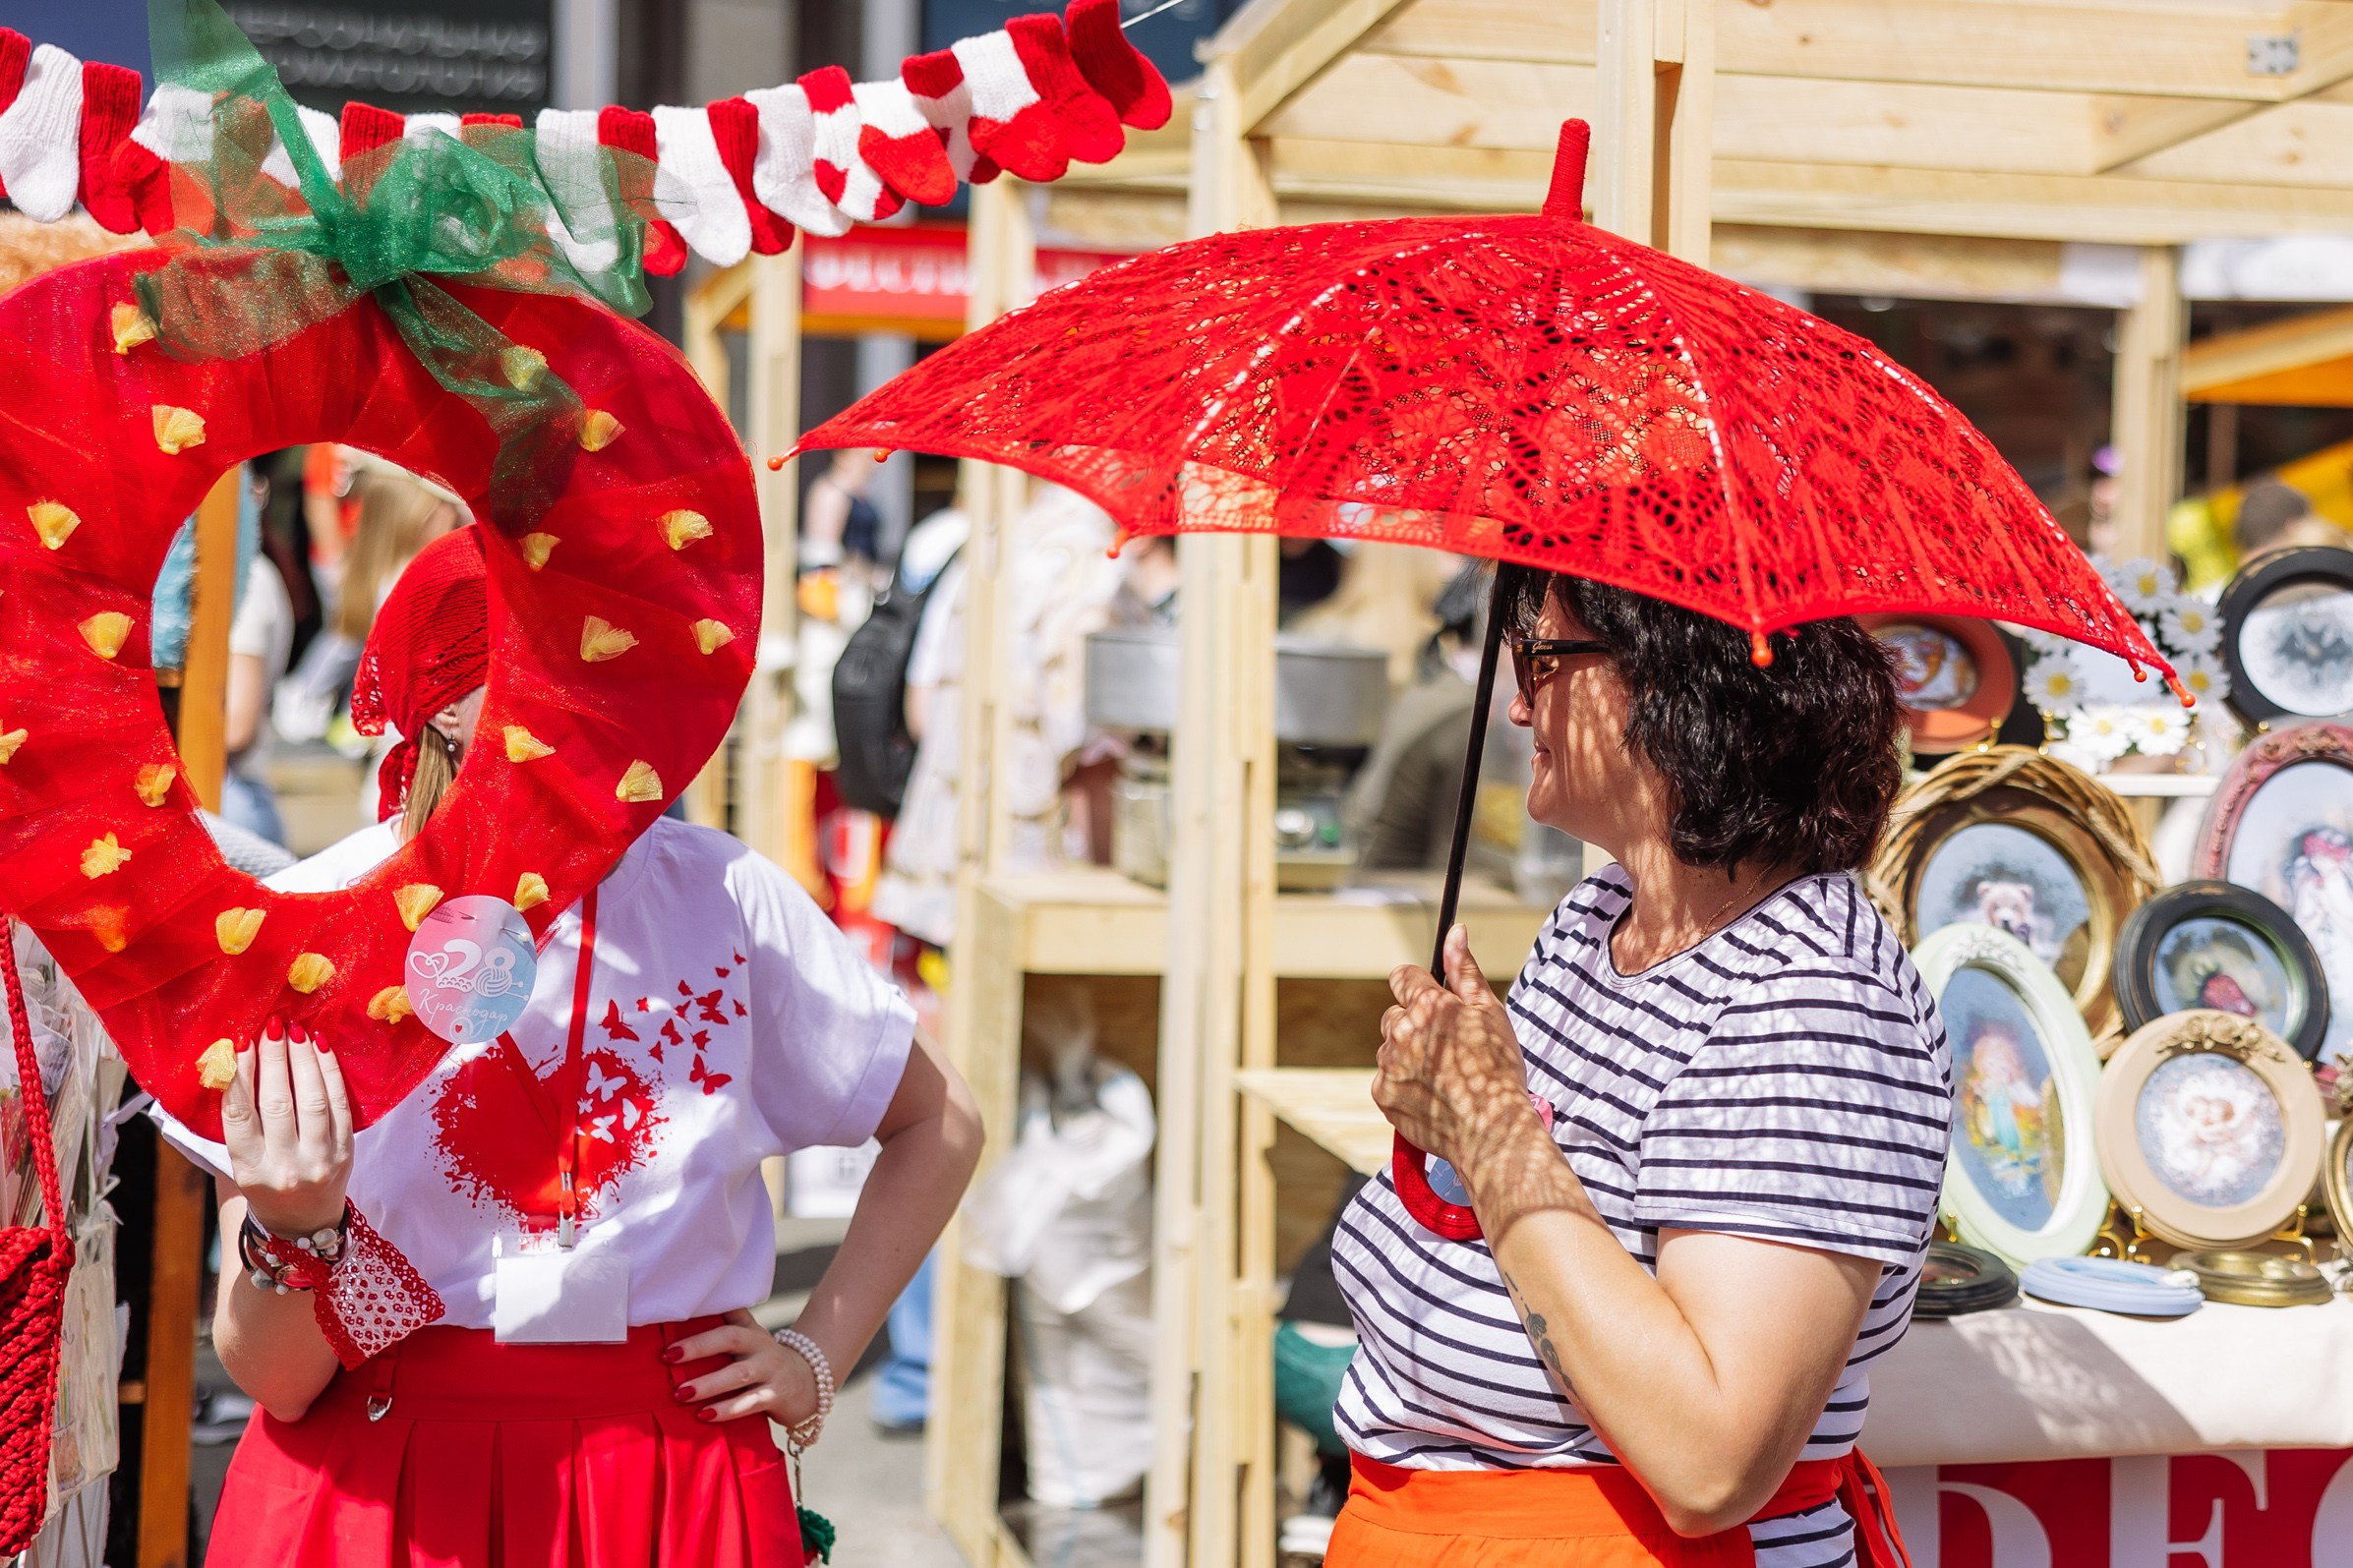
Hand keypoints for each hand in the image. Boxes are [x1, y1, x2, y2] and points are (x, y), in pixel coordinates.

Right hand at [220, 1019, 353, 1237]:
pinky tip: (321, 1048)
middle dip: (274, 1059)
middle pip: (277, 1102)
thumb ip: (238, 1124)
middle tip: (272, 1026)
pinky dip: (330, 1073)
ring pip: (311, 1100)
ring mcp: (320, 1159)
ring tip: (296, 1031)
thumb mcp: (241, 1165)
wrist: (304, 1226)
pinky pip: (339, 1104)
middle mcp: (285, 1166)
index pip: (240, 1115)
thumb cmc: (265, 1185)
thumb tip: (230, 1064)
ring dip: (303, 1060)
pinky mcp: (346, 1151)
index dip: (241, 1075)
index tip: (241, 1041)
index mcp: (250, 1170)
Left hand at [668, 1309, 822, 1426]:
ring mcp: (772, 1371)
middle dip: (699, 1347)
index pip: (725, 1324)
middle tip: (669, 1358)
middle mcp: (763, 1347)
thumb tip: (696, 1304)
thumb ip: (730, 1321)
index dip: (697, 1333)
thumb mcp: (752, 1338)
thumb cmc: (766, 1361)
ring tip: (681, 1393)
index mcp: (752, 1332)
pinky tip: (706, 1415)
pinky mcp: (777, 1396)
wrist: (810, 1383)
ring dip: (708, 1384)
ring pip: (739, 1375)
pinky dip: (727, 1409)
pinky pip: (750, 1403)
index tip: (668, 1345)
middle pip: (731, 1340)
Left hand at [1374, 925, 1539, 1176]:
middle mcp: (1401, 1030)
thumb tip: (1455, 931)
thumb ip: (1465, 970)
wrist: (1492, 1131)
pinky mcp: (1382, 1094)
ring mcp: (1388, 1064)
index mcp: (1428, 1005)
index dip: (1419, 987)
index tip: (1431, 1000)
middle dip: (1415, 1024)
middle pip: (1395, 1014)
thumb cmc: (1499, 1070)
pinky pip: (1386, 1079)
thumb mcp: (1489, 1012)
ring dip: (1409, 1055)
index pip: (1403, 977)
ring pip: (1391, 1047)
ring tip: (1445, 1076)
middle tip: (1447, 1048)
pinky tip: (1432, 1094)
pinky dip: (1403, 1084)